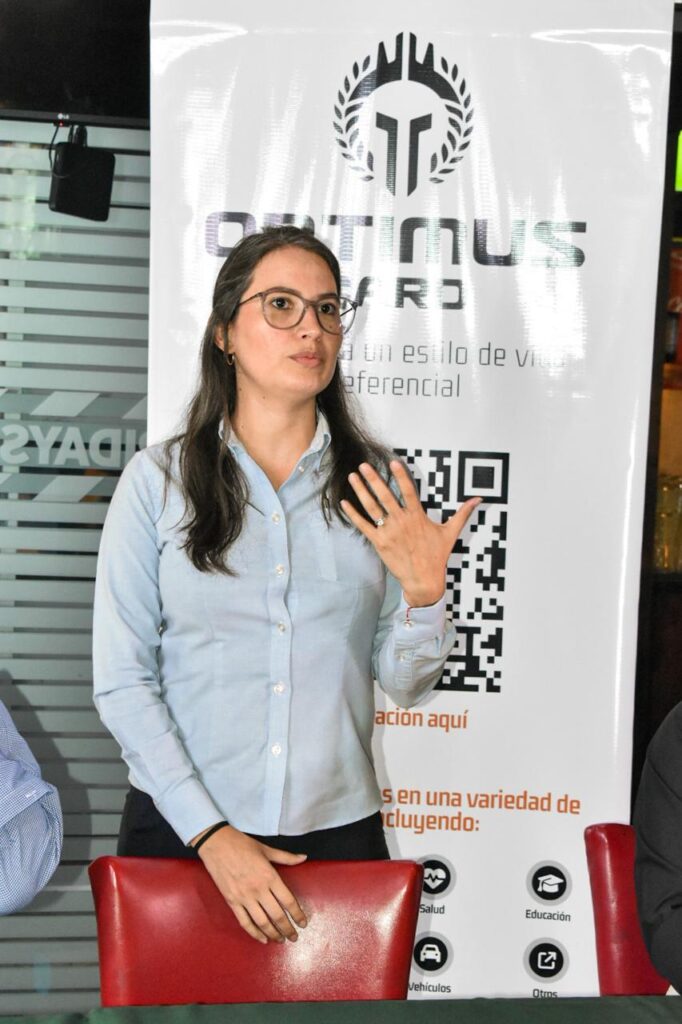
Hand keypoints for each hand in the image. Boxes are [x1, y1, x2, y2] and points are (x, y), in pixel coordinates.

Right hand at [194, 825, 307, 943]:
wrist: (216, 843)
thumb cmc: (243, 844)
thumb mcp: (266, 849)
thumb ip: (286, 857)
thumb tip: (304, 858)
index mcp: (269, 876)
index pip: (288, 901)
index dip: (297, 914)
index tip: (303, 923)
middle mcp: (258, 889)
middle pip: (277, 915)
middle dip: (288, 929)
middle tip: (294, 937)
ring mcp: (244, 897)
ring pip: (262, 922)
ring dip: (273, 934)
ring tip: (281, 940)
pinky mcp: (231, 901)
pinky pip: (245, 922)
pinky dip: (254, 933)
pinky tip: (262, 939)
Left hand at [341, 460, 481, 606]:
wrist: (424, 580)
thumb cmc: (437, 556)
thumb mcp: (451, 533)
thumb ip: (463, 513)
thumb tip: (479, 499)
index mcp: (417, 516)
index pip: (408, 491)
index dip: (400, 476)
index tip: (392, 462)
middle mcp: (402, 522)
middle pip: (385, 496)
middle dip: (373, 479)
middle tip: (363, 465)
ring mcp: (389, 532)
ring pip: (372, 508)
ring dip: (361, 491)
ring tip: (353, 477)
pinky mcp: (379, 543)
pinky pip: (364, 526)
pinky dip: (353, 514)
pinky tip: (344, 503)